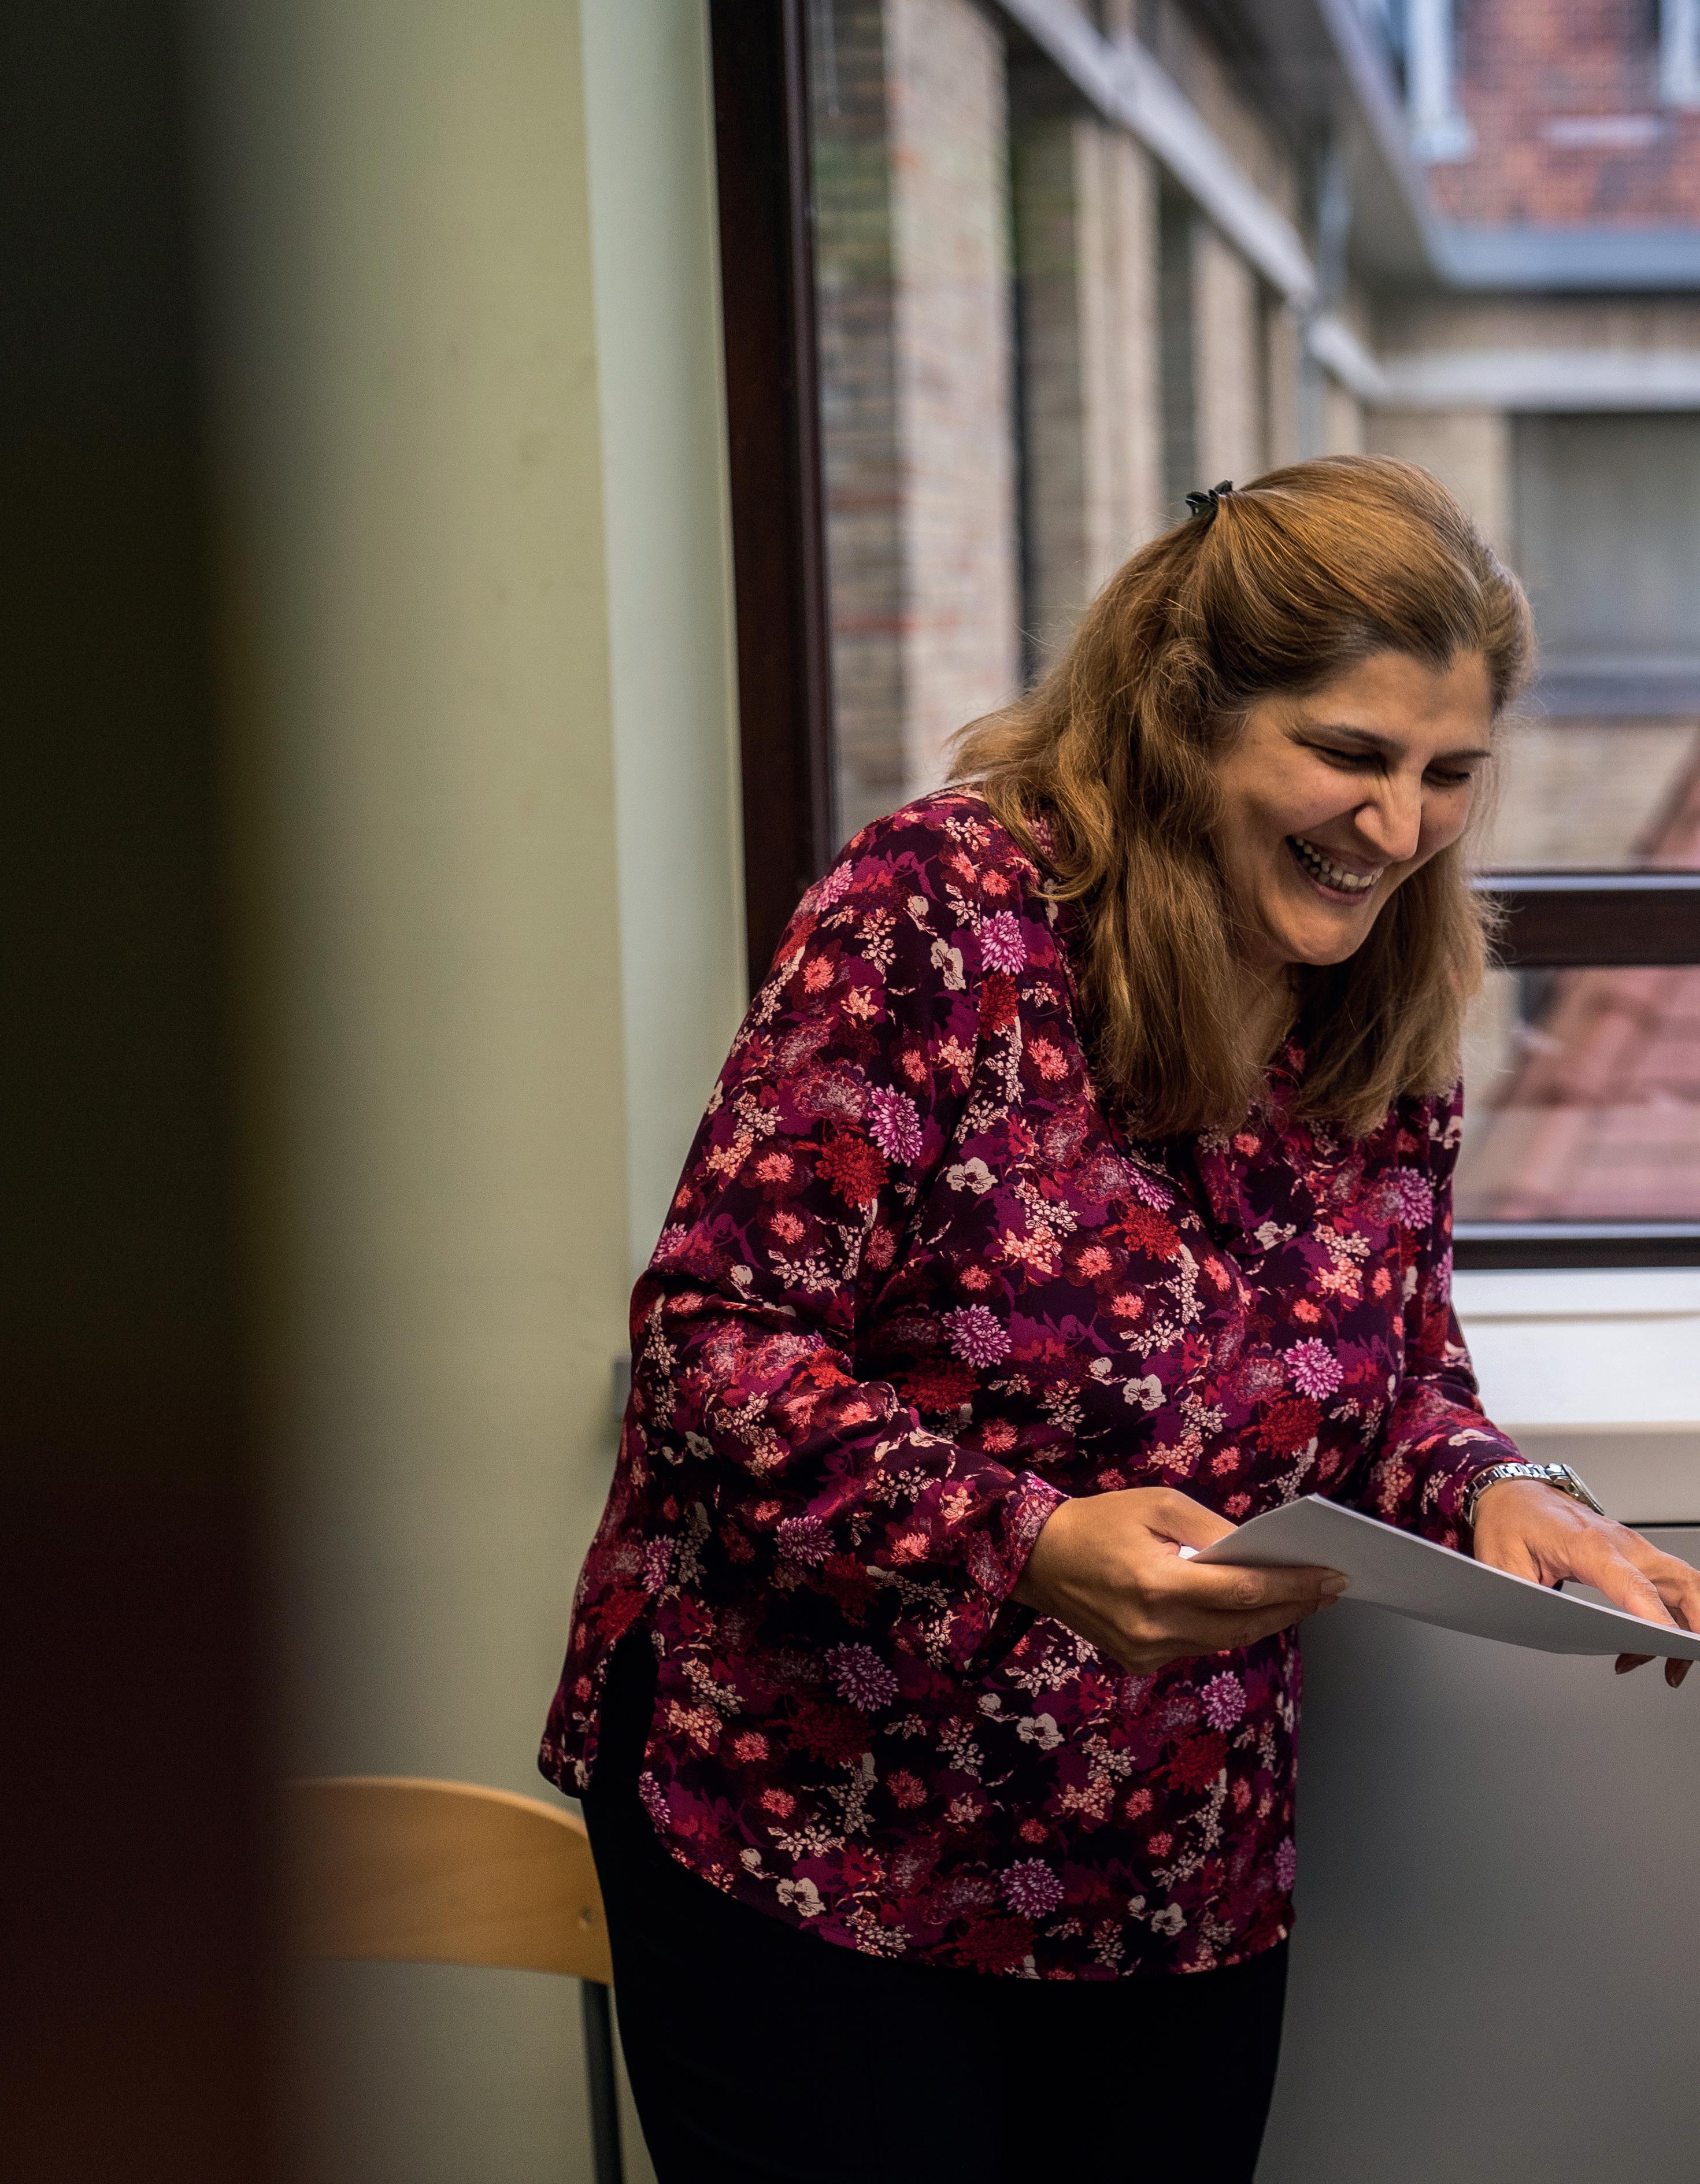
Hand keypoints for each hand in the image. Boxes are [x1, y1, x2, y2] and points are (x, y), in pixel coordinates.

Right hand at [1012, 1486, 1346, 1673]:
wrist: (1037, 1558)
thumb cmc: (1099, 1521)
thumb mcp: (1158, 1504)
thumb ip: (1212, 1529)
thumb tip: (1258, 1551)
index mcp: (1158, 1584)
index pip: (1244, 1592)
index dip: (1294, 1586)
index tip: (1331, 1577)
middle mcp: (1155, 1628)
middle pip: (1244, 1626)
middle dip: (1292, 1607)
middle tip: (1328, 1590)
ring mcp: (1146, 1652)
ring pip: (1225, 1642)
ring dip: (1265, 1621)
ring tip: (1298, 1598)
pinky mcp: (1139, 1662)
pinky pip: (1198, 1647)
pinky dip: (1226, 1629)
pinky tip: (1248, 1611)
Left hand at [1471, 1478, 1699, 1688]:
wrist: (1515, 1493)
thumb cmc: (1511, 1521)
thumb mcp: (1503, 1564)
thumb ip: (1526, 1600)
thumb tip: (1540, 1632)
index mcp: (1588, 1545)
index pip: (1633, 1584)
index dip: (1653, 1617)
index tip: (1667, 1644)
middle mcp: (1623, 1544)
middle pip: (1683, 1583)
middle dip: (1694, 1625)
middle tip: (1677, 1663)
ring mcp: (1634, 1549)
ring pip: (1686, 1587)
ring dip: (1688, 1625)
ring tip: (1666, 1667)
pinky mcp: (1636, 1556)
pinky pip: (1671, 1588)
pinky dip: (1673, 1618)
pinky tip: (1649, 1645)